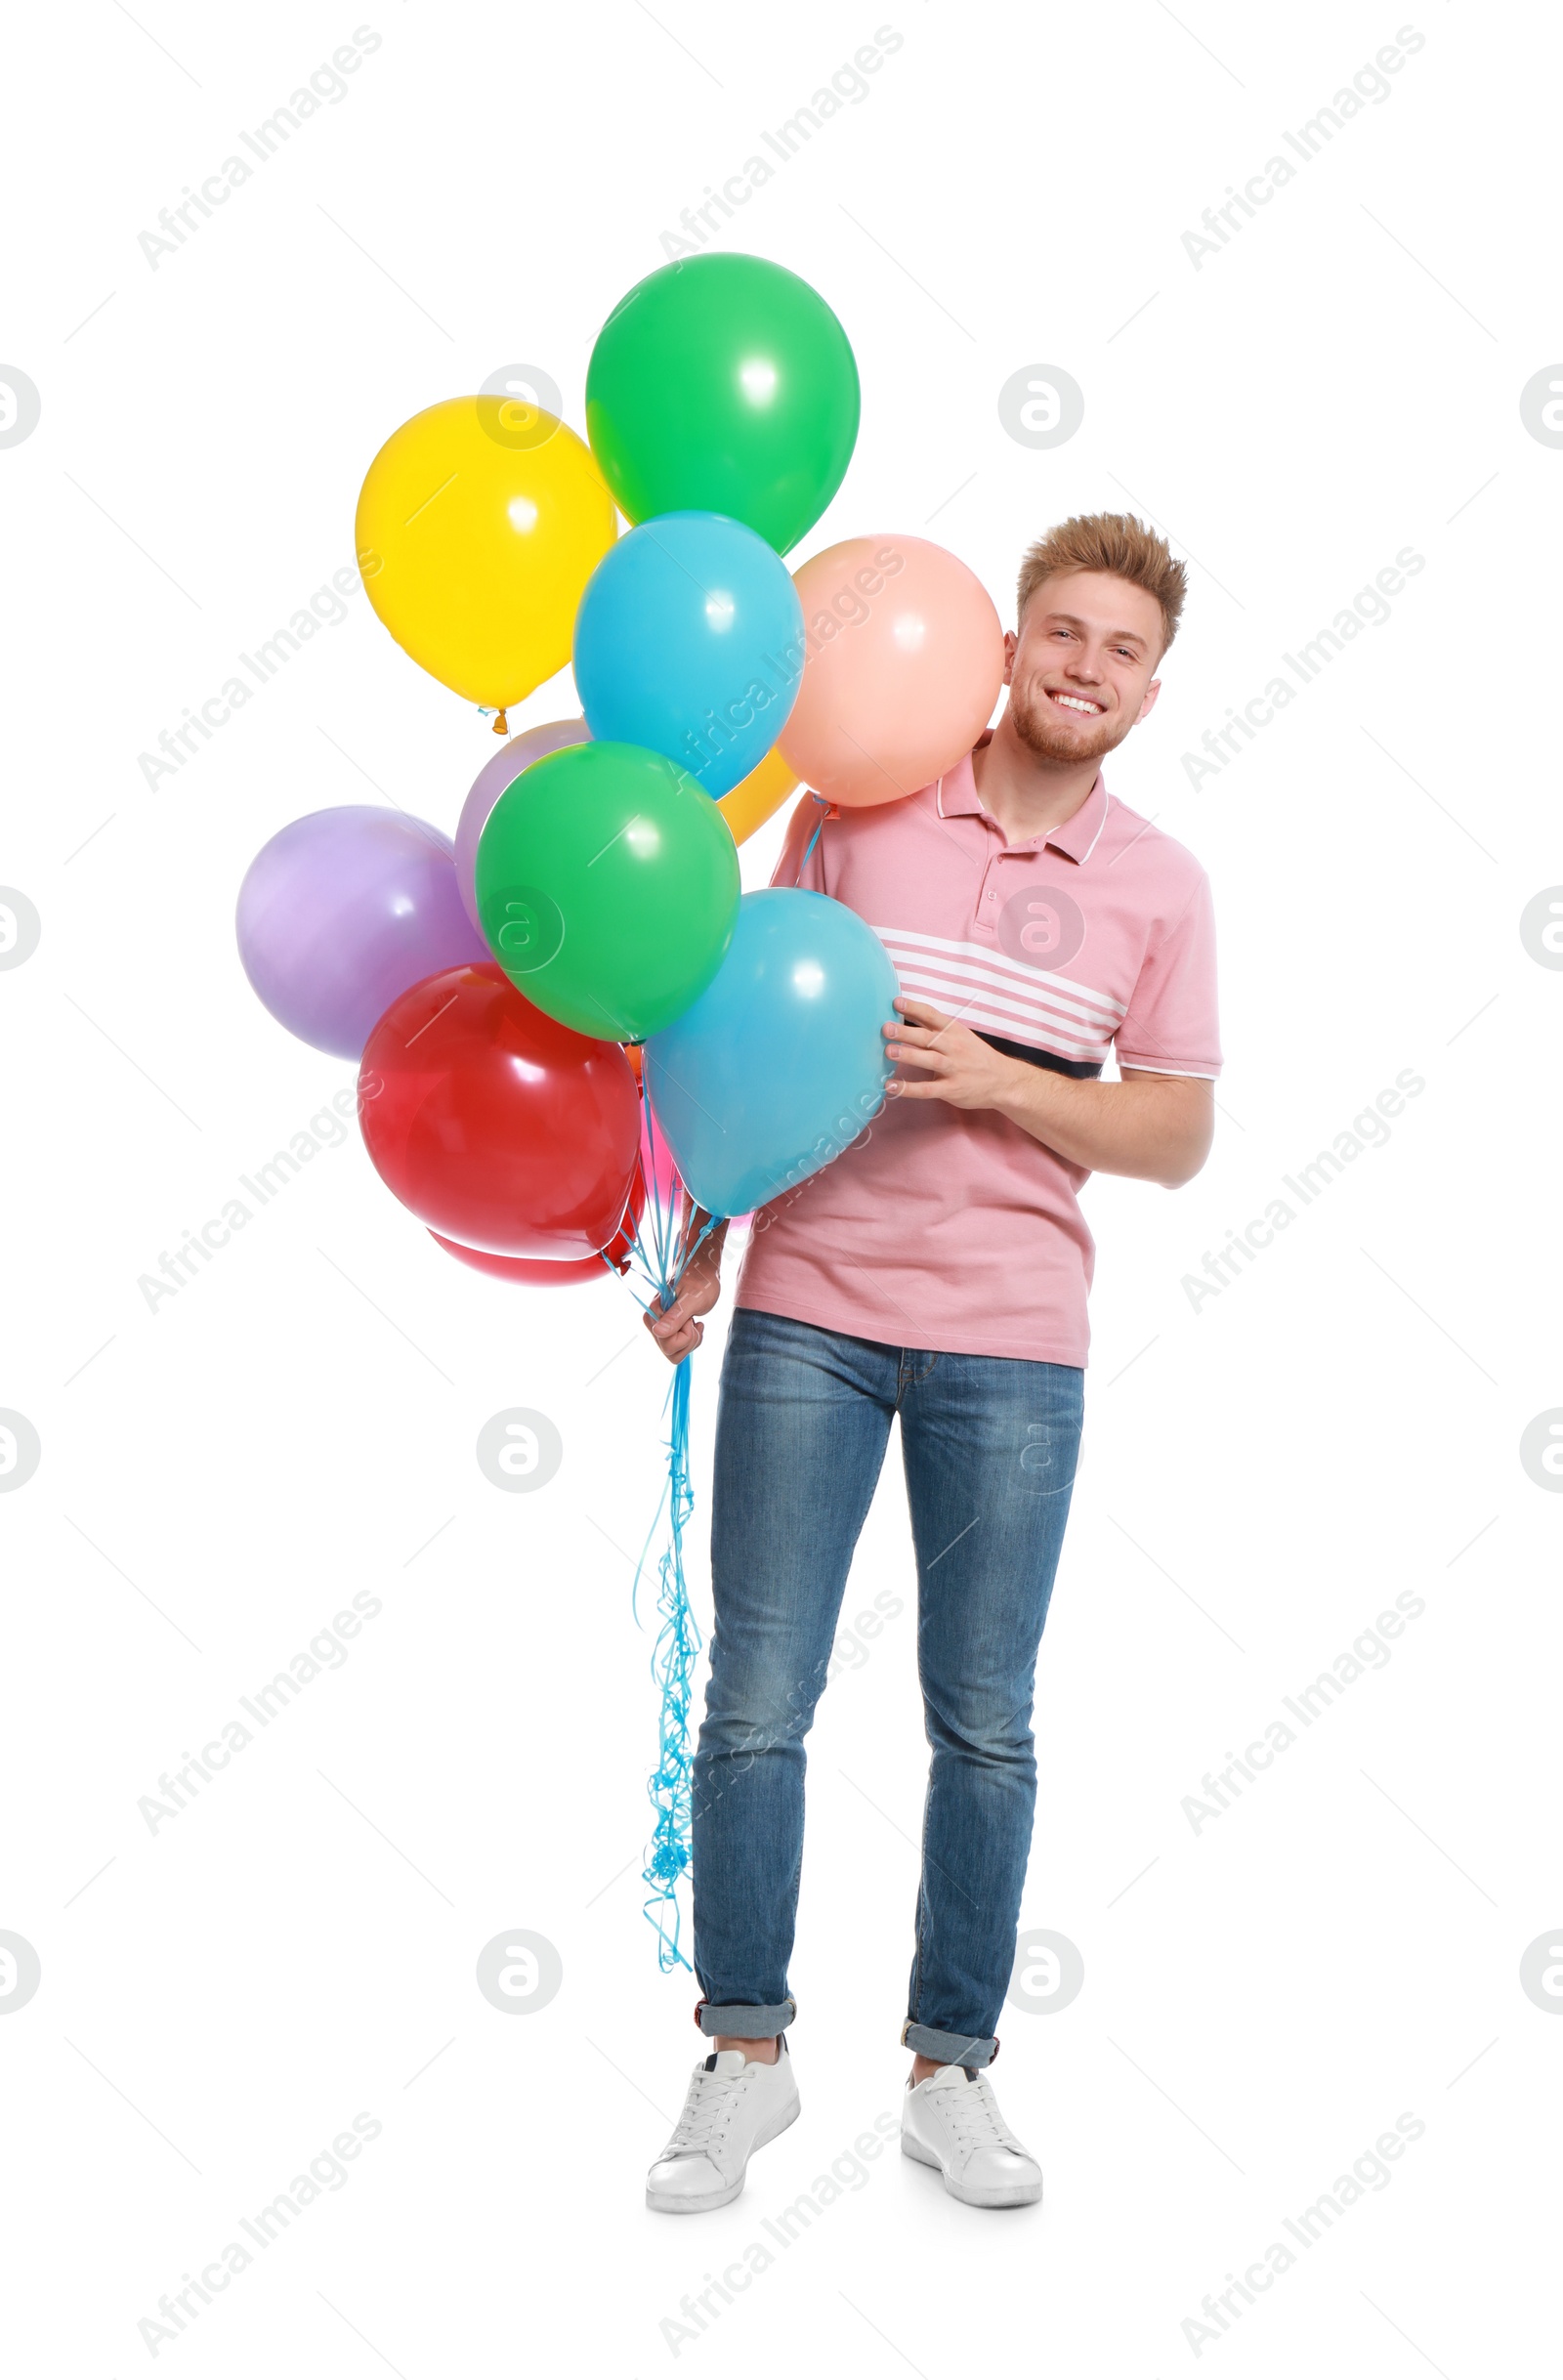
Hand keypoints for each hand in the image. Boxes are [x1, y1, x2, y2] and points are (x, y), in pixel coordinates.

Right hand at [644, 1220, 725, 1363]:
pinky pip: (679, 1346)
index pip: (668, 1345)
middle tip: (693, 1320)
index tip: (691, 1318)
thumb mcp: (692, 1298)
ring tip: (695, 1322)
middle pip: (670, 1352)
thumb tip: (658, 1332)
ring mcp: (661, 1326)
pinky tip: (695, 1323)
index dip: (685, 1336)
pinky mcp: (669, 1327)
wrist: (702, 1270)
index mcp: (655, 1314)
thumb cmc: (700, 1280)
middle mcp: (654, 1322)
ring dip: (690, 1340)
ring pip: (675, 1352)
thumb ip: (676, 1315)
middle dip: (688, 1339)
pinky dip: (691, 1338)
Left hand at [883, 997, 1025, 1110]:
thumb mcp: (960, 1036)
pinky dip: (909, 1088)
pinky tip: (891, 1086)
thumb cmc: (975, 1056)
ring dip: (909, 1055)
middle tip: (886, 1028)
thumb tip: (906, 1012)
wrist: (1003, 1081)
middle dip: (906, 1032)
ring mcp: (953, 1068)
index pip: (932, 1015)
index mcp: (953, 1031)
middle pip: (927, 1037)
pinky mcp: (952, 1089)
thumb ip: (934, 1028)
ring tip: (889, 1051)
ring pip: (929, 1060)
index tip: (896, 1002)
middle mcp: (953, 1047)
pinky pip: (928, 1089)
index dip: (914, 1008)